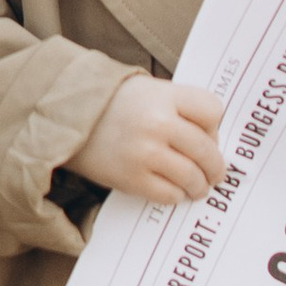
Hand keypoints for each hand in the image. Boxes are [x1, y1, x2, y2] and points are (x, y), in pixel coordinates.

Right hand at [68, 77, 225, 206]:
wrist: (69, 120)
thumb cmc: (115, 104)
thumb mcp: (151, 90)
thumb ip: (181, 108)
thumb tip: (213, 141)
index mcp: (165, 96)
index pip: (212, 111)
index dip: (214, 125)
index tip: (207, 133)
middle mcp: (158, 123)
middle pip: (207, 149)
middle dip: (215, 166)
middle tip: (216, 174)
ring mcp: (144, 153)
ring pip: (192, 177)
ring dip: (200, 186)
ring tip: (198, 187)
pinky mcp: (131, 179)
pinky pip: (169, 194)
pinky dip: (177, 195)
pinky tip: (175, 190)